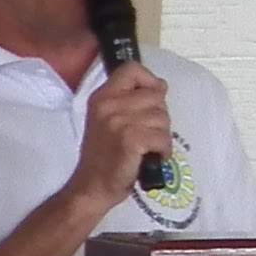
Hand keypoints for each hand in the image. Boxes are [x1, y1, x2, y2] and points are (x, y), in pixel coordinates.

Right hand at [73, 63, 174, 213]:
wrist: (92, 187)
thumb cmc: (105, 156)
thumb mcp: (109, 120)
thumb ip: (131, 101)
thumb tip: (161, 86)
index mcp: (102, 97)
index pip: (131, 69)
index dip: (149, 81)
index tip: (150, 99)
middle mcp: (108, 105)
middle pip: (155, 95)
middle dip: (159, 116)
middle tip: (146, 134)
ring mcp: (118, 122)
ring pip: (162, 117)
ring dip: (162, 136)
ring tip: (147, 148)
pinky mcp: (131, 140)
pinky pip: (163, 137)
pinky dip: (163, 150)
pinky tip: (152, 158)